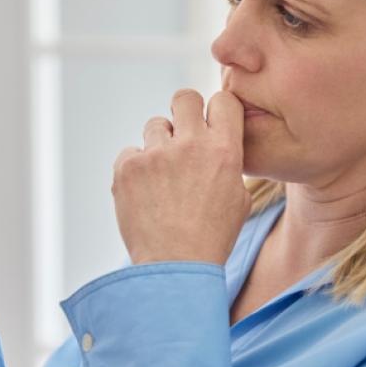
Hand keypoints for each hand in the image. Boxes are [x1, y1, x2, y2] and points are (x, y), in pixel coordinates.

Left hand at [113, 89, 250, 265]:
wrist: (175, 269)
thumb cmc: (212, 237)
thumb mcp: (239, 198)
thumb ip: (229, 162)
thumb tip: (219, 143)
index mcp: (224, 150)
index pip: (224, 100)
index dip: (218, 111)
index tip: (213, 124)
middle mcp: (190, 145)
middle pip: (184, 97)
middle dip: (185, 112)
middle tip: (183, 136)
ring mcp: (155, 155)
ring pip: (155, 125)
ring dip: (160, 144)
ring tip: (164, 177)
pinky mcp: (126, 168)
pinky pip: (131, 152)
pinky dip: (136, 168)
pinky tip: (146, 192)